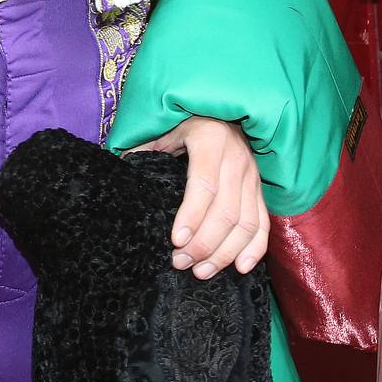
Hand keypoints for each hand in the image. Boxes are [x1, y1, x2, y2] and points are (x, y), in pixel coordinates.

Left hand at [136, 116, 267, 278]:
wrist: (219, 109)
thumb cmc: (182, 121)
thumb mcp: (161, 127)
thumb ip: (142, 148)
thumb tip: (118, 173)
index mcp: (210, 138)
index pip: (204, 184)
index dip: (192, 215)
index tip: (175, 241)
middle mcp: (237, 156)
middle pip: (226, 210)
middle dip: (204, 243)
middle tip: (180, 263)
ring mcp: (252, 174)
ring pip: (247, 222)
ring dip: (224, 253)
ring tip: (201, 271)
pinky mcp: (260, 189)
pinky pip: (263, 223)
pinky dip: (255, 248)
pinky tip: (239, 268)